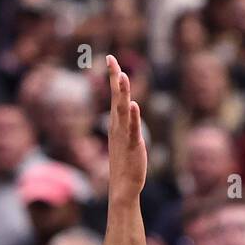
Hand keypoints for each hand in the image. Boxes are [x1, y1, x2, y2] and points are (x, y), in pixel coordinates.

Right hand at [106, 54, 145, 197]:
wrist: (123, 186)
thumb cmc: (125, 163)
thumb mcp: (124, 138)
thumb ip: (126, 123)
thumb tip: (128, 110)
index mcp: (116, 123)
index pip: (114, 95)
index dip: (113, 76)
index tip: (110, 58)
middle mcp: (118, 125)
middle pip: (116, 97)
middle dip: (114, 77)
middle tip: (111, 59)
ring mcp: (124, 135)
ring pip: (123, 110)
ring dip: (123, 93)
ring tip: (123, 76)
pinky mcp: (133, 145)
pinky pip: (133, 129)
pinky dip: (134, 117)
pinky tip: (135, 105)